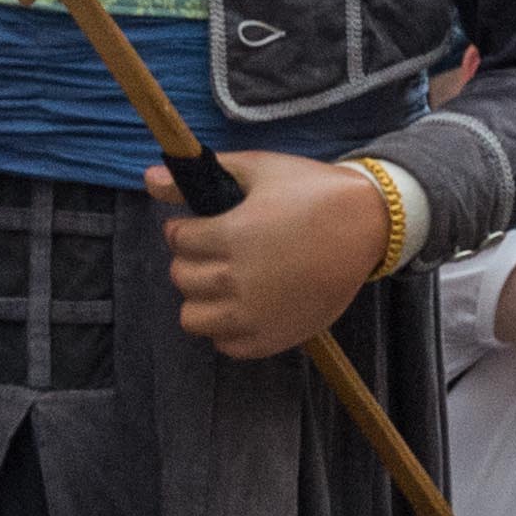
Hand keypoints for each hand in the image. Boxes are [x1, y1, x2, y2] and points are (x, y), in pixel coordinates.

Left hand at [158, 151, 387, 360]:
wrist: (367, 225)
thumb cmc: (312, 192)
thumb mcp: (257, 169)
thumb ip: (197, 177)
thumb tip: (148, 176)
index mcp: (229, 236)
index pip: (177, 239)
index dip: (185, 229)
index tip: (199, 225)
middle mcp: (236, 280)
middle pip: (181, 277)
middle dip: (191, 260)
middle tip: (214, 250)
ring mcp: (253, 314)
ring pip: (193, 318)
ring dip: (201, 298)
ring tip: (223, 281)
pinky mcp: (272, 338)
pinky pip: (225, 346)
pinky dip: (226, 329)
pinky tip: (244, 305)